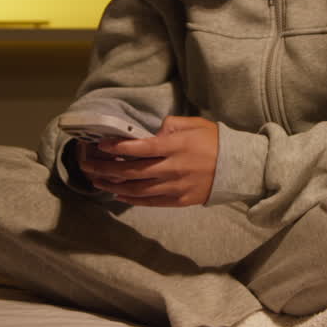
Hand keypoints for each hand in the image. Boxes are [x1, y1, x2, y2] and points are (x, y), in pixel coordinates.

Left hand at [78, 116, 218, 206]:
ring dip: (114, 186)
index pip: (140, 148)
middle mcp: (172, 168)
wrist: (238, 167)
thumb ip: (169, 125)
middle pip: (132, 171)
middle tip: (88, 166)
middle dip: (106, 169)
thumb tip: (148, 131)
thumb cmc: (214, 141)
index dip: (117, 147)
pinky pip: (150, 202)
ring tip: (97, 182)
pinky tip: (118, 194)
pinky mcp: (179, 201)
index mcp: (175, 146)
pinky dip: (132, 199)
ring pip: (137, 190)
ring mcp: (175, 187)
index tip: (100, 145)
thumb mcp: (194, 124)